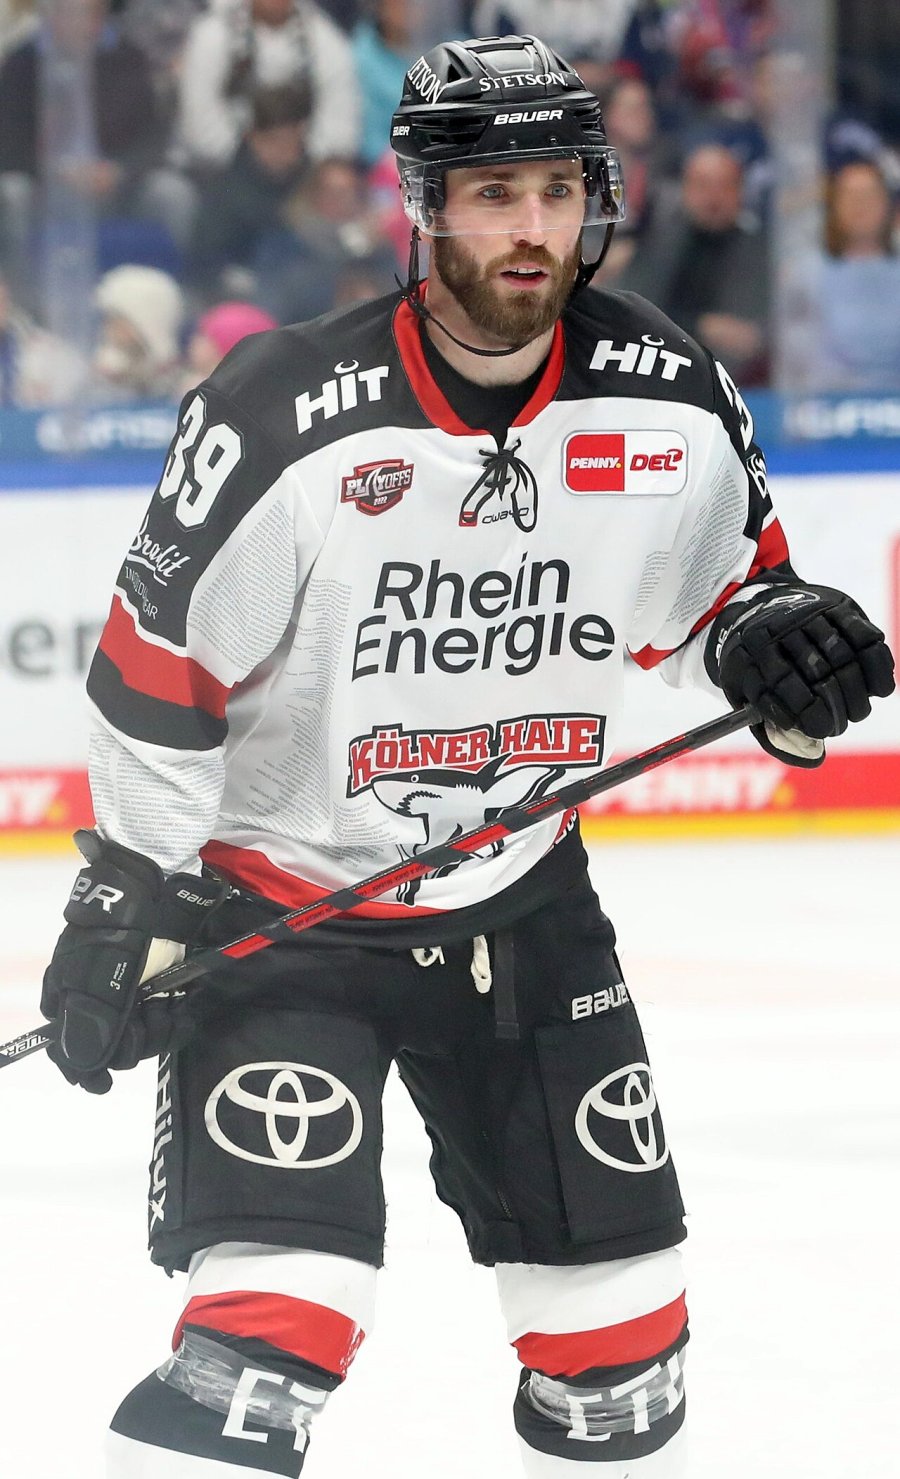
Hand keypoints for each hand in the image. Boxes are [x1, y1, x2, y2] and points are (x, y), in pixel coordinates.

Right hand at [41, 832, 226, 1092]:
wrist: (156, 888)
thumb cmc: (120, 933)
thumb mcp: (97, 981)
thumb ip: (90, 1026)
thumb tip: (82, 1065)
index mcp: (68, 993)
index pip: (69, 1046)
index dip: (86, 1069)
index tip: (101, 1085)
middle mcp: (94, 994)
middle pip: (112, 1044)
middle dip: (137, 1040)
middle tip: (155, 1016)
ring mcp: (127, 988)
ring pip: (140, 1034)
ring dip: (159, 1026)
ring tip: (172, 1005)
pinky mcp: (156, 980)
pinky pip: (161, 1015)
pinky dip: (173, 1016)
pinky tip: (181, 1004)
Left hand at [709, 583, 894, 766]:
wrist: (756, 610)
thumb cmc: (756, 668)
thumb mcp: (747, 699)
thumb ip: (773, 733)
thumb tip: (814, 757)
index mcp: (748, 658)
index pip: (783, 690)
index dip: (810, 715)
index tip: (822, 729)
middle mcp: (777, 632)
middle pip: (819, 675)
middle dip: (837, 708)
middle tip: (842, 723)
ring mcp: (808, 616)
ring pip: (844, 658)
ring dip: (857, 693)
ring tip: (857, 709)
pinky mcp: (835, 606)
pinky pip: (865, 638)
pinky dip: (877, 667)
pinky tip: (877, 688)